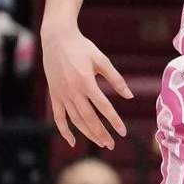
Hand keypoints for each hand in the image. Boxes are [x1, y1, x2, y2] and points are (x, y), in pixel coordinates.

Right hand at [42, 22, 133, 147]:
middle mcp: (72, 91)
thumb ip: (116, 79)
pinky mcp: (53, 94)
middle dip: (101, 133)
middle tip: (112, 144)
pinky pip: (58, 117)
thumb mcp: (102, 61)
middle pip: (88, 118)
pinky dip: (64, 130)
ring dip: (87, 134)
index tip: (123, 132)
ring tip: (100, 143)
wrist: (57, 39)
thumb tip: (130, 96)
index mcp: (86, 82)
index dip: (114, 121)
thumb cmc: (83, 48)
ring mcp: (61, 94)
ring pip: (74, 120)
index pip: (103, 107)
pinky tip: (73, 141)